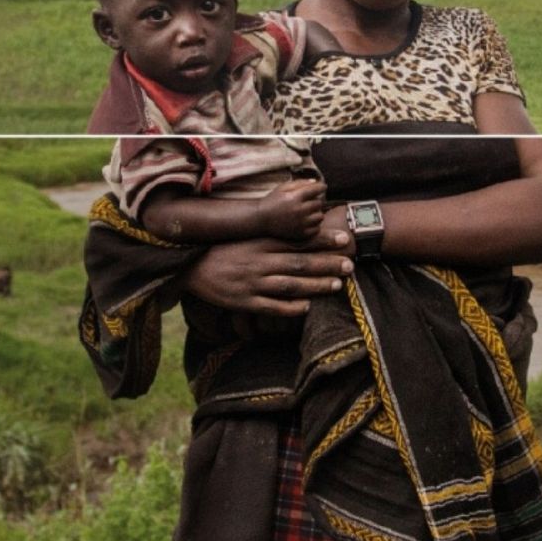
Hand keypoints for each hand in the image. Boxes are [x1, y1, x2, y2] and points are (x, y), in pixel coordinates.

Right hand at [181, 229, 352, 316]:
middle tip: (350, 265)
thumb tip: (301, 231)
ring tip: (337, 286)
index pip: (297, 240)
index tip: (344, 238)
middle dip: (327, 264)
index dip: (322, 240)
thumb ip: (273, 236)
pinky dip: (290, 308)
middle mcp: (260, 262)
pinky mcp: (244, 302)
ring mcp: (252, 283)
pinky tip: (307, 308)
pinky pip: (271, 307)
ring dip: (315, 285)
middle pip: (300, 263)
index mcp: (261, 243)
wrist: (192, 267)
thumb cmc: (226, 251)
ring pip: (290, 285)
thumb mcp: (249, 238)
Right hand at [257, 179, 326, 240]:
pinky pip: (316, 229)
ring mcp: (300, 224)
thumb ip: (300, 183)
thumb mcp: (283, 187)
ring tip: (308, 211)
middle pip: (319, 203)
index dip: (321, 187)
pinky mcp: (300, 234)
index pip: (317, 190)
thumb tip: (316, 182)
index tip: (322, 187)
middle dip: (316, 200)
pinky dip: (314, 225)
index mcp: (295, 197)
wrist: (261, 219)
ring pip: (320, 217)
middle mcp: (299, 211)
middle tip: (309, 201)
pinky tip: (307, 221)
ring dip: (316, 213)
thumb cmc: (272, 201)